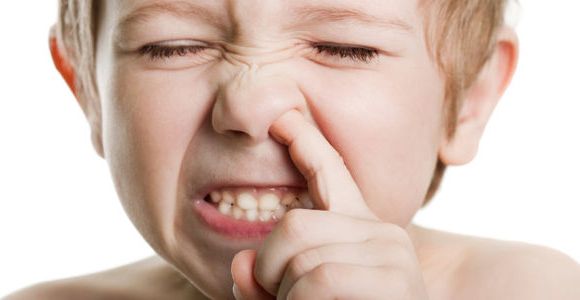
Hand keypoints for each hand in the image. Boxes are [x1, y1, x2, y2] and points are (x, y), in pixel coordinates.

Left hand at [231, 110, 427, 299]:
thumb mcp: (290, 299)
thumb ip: (265, 279)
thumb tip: (241, 265)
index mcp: (357, 229)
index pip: (330, 172)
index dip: (305, 142)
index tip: (283, 116)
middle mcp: (380, 231)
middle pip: (293, 226)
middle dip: (271, 271)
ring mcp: (392, 252)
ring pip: (300, 256)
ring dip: (288, 298)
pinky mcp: (396, 279)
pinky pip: (319, 280)